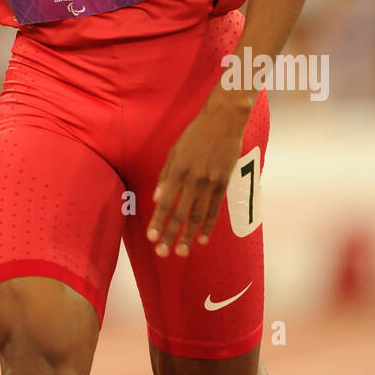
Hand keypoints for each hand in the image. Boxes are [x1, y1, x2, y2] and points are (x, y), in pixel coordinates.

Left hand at [146, 92, 248, 257]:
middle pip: (181, 213)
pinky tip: (203, 239)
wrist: (223, 121)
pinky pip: (215, 209)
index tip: (151, 237)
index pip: (166, 202)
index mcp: (179, 170)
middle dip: (170, 235)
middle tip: (163, 253)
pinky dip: (208, 225)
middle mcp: (194, 179)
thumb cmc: (195, 135)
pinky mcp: (224, 183)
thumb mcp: (175, 151)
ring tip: (181, 251)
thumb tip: (157, 199)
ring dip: (189, 236)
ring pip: (199, 215)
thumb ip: (166, 176)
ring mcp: (211, 182)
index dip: (158, 221)